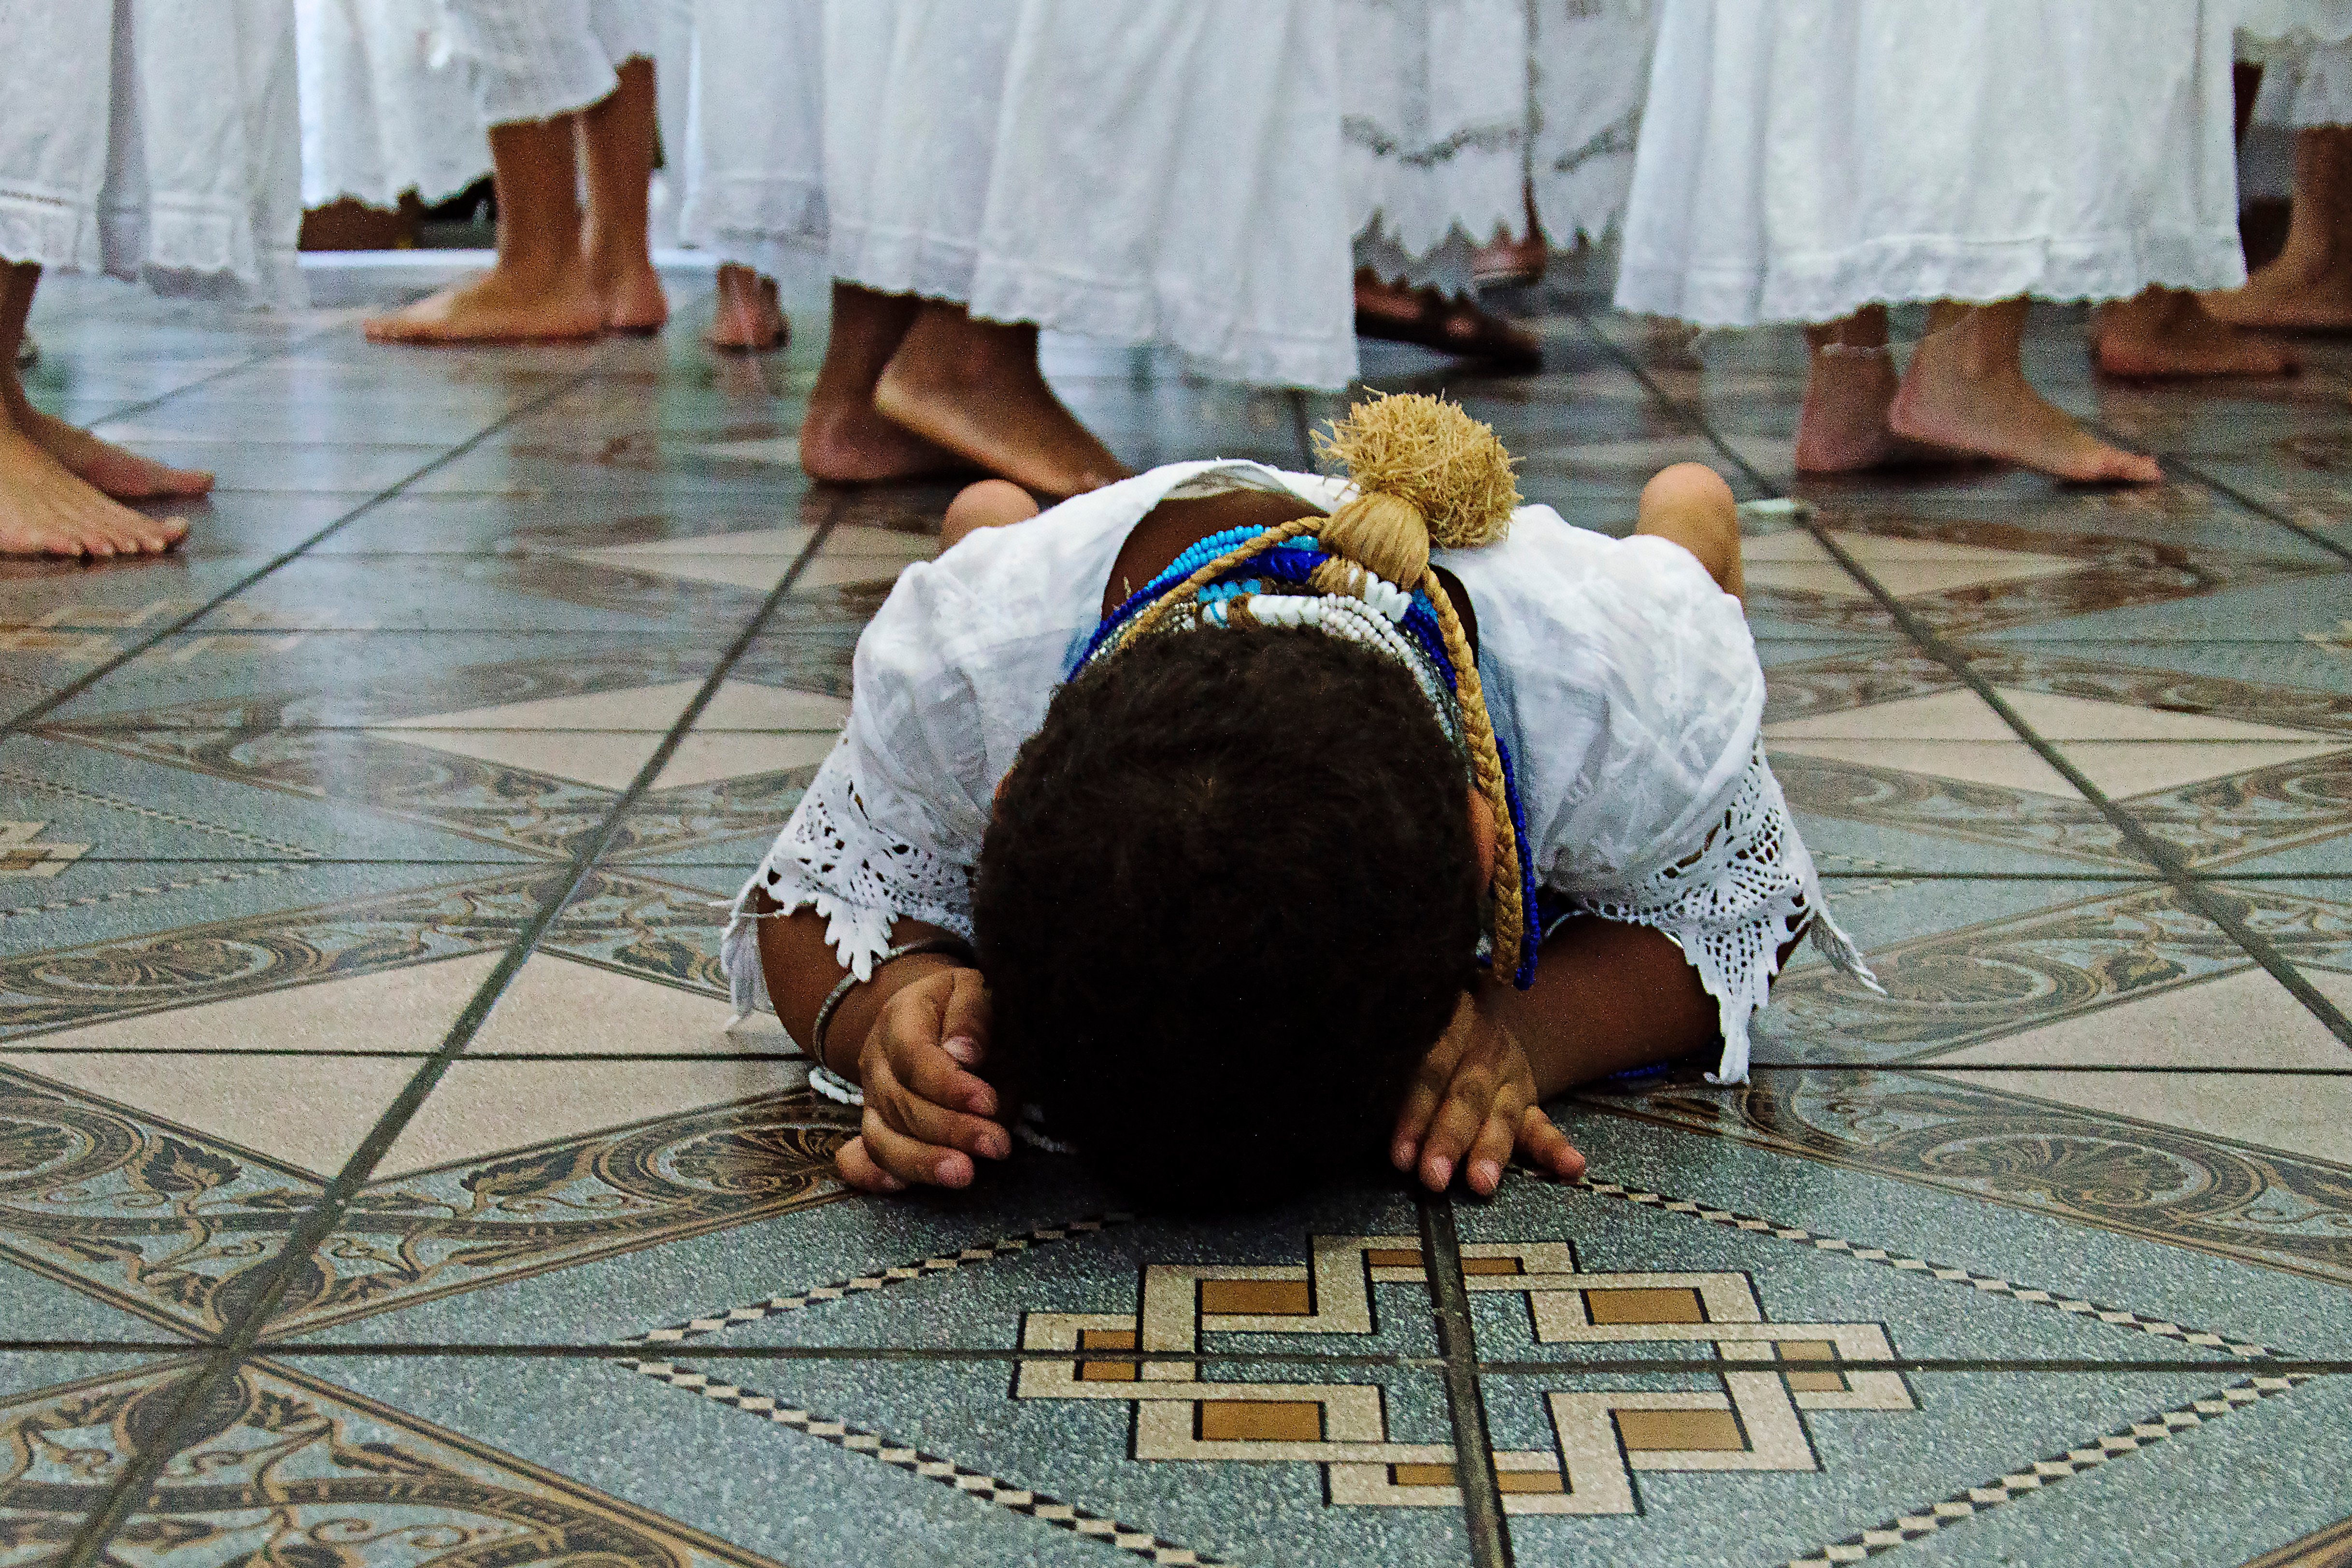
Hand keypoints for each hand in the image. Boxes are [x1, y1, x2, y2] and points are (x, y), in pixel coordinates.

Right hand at [834, 966, 1011, 1193]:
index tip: (989, 1102)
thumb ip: (971, 1013)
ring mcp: (872, 1099)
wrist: (930, 1012)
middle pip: (901, 1105)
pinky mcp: (875, 1126)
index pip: (914, 1058)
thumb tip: (965, 1054)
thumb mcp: (973, 987)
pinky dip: (871, 1176)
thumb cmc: (961, 1002)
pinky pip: (859, 1157)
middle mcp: (877, 1062)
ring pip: (882, 1138)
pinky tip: (899, 1188)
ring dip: (922, 1162)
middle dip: (951, 1130)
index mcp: (899, 1019)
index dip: (949, 1086)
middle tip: (996, 1145)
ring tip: (964, 1175)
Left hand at [1392, 989, 1585, 1194]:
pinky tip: (1574, 1166)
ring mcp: (1511, 1075)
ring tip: (1481, 1184)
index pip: (1430, 1069)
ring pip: (1502, 1114)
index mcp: (1451, 1022)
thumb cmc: (1426, 1032)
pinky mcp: (1528, 1099)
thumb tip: (1349, 1099)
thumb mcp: (1412, 1030)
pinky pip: (1543, 1125)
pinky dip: (1557, 1148)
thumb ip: (1393, 1062)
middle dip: (1448, 1138)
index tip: (1398, 1155)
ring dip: (1490, 1150)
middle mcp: (1485, 1047)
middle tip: (1431, 1177)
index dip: (1414, 1112)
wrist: (1480, 1014)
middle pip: (1466, 1096)